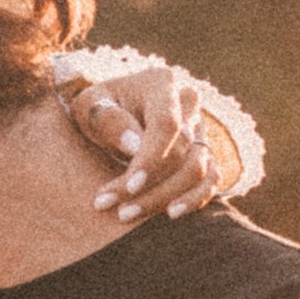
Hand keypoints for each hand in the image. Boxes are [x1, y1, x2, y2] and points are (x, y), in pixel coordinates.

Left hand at [61, 61, 233, 218]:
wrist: (111, 111)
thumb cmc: (97, 107)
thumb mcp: (89, 106)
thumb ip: (108, 120)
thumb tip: (135, 145)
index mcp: (162, 84)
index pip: (166, 125)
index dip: (151, 159)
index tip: (129, 187)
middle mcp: (189, 105)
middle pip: (182, 152)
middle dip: (148, 186)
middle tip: (111, 207)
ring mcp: (200, 130)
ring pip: (197, 170)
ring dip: (164, 197)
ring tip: (125, 214)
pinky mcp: (204, 154)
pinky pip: (210, 180)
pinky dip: (194, 199)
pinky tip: (170, 213)